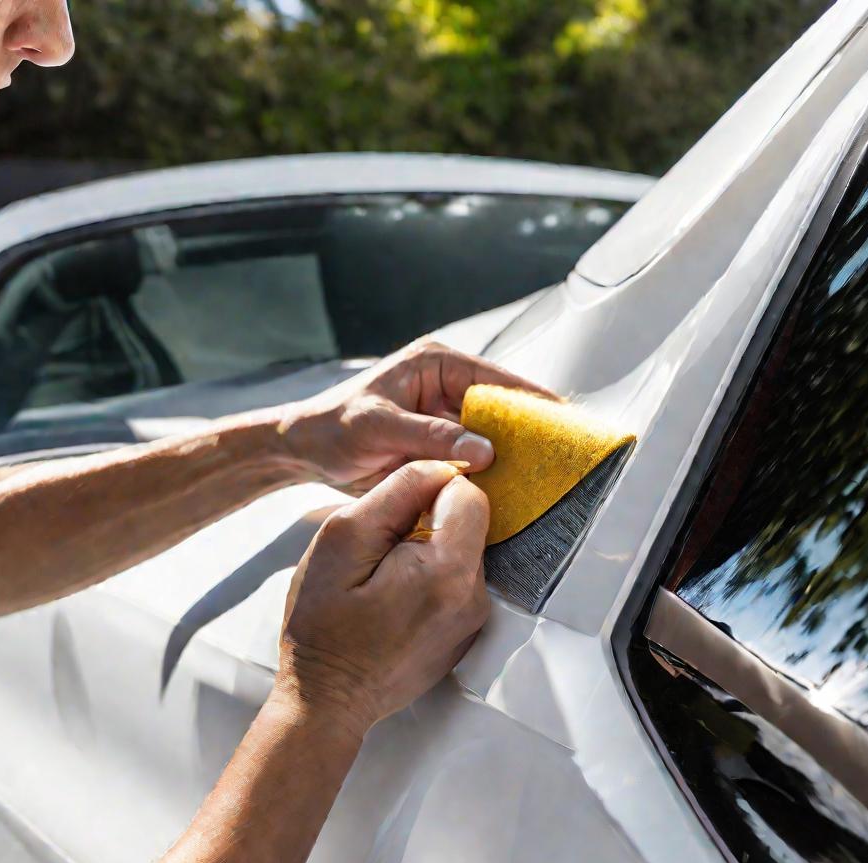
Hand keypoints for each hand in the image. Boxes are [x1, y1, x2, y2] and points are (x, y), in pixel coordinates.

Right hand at [275, 460, 489, 737]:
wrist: (327, 700)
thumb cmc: (324, 625)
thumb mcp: (342, 539)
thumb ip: (396, 493)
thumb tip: (438, 467)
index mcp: (449, 572)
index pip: (469, 493)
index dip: (428, 489)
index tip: (391, 515)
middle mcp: (475, 596)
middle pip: (470, 522)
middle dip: (428, 520)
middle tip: (381, 551)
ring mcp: (475, 618)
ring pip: (463, 549)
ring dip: (429, 548)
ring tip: (384, 578)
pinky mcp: (466, 631)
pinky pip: (459, 580)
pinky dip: (432, 575)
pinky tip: (395, 597)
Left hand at [280, 338, 556, 492]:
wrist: (304, 450)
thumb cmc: (333, 427)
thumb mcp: (379, 427)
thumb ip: (430, 436)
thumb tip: (485, 448)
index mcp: (436, 364)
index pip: (495, 380)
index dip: (531, 401)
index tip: (563, 422)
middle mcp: (446, 386)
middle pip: (501, 409)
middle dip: (528, 433)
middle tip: (562, 457)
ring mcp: (446, 418)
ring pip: (492, 437)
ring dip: (512, 458)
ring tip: (547, 478)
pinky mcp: (441, 445)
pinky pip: (474, 459)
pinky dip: (491, 474)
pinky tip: (512, 492)